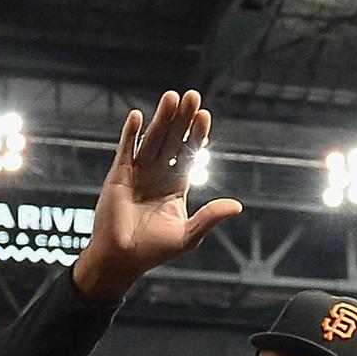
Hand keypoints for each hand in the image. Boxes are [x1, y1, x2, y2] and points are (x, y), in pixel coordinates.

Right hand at [75, 92, 241, 303]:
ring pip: (152, 139)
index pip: (189, 154)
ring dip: (161, 118)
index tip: (206, 115)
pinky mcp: (118, 175)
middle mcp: (158, 175)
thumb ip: (210, 217)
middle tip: (193, 96)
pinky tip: (138, 116)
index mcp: (176, 186)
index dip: (197, 135)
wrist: (121, 259)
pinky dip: (131, 133)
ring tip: (172, 97)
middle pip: (173, 140)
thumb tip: (238, 206)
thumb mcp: (188, 235)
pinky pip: (126, 149)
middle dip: (183, 119)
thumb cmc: (154, 251)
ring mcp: (138, 172)